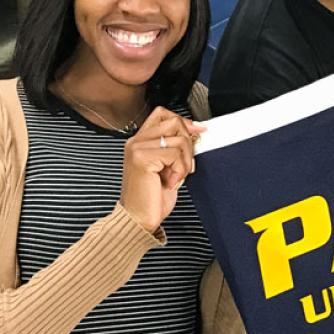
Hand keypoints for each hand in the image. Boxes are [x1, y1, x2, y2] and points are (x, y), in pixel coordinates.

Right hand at [120, 108, 205, 232]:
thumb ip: (174, 148)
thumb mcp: (167, 167)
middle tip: (185, 165)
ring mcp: (137, 149)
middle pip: (174, 122)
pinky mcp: (142, 159)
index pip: (162, 114)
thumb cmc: (152, 198)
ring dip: (185, 161)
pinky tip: (170, 182)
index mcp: (139, 141)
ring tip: (176, 177)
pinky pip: (174, 154)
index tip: (197, 131)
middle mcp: (135, 142)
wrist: (138, 220)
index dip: (183, 120)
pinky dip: (179, 170)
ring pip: (178, 140)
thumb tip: (195, 130)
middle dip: (188, 144)